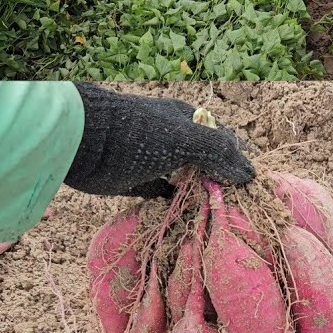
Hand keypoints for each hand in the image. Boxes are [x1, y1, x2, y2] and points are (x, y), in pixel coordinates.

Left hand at [65, 84, 254, 198]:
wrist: (83, 143)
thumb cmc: (139, 134)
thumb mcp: (186, 138)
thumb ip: (219, 152)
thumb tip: (249, 174)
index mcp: (189, 120)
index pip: (222, 138)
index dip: (236, 159)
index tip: (248, 185)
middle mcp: (174, 138)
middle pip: (205, 159)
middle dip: (219, 178)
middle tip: (234, 203)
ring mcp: (155, 159)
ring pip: (185, 177)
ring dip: (198, 191)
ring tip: (215, 212)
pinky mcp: (137, 180)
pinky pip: (163, 192)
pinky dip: (174, 201)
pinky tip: (185, 212)